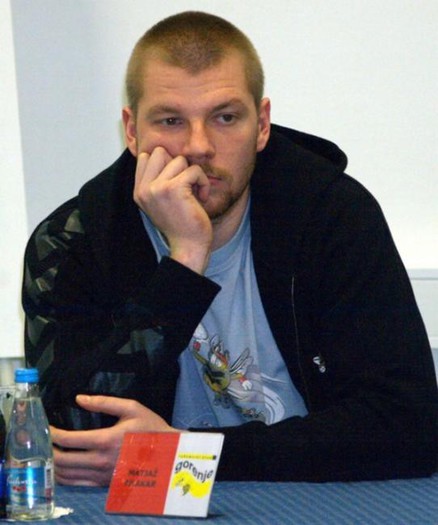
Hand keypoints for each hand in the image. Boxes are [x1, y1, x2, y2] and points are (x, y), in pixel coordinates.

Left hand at [51, 394, 177, 486]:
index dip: (52, 433)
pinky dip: (64, 476)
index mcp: (105, 440)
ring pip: (67, 476)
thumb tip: (80, 398)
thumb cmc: (150, 427)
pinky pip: (77, 484)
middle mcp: (100, 461)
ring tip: (50, 452)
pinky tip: (63, 466)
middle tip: (43, 440)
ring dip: (53, 465)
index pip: (69, 440)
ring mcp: (101, 476)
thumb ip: (104, 402)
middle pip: (62, 461)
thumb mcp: (132, 408)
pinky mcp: (104, 484)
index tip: (46, 426)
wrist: (167, 454)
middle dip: (48, 450)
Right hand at [133, 147, 212, 273]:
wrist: (189, 247)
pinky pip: (194, 170)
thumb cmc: (181, 225)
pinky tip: (201, 198)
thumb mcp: (163, 202)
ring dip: (192, 175)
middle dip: (178, 166)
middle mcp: (143, 189)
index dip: (166, 165)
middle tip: (185, 186)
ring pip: (179, 160)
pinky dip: (203, 182)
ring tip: (194, 194)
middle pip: (160, 152)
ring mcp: (156, 188)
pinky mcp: (173, 188)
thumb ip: (159, 180)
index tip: (176, 185)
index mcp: (138, 191)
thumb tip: (170, 155)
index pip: (147, 157)